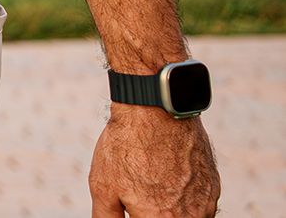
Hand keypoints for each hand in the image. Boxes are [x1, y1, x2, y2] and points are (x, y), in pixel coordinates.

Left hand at [88, 105, 218, 216]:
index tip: (134, 207)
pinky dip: (186, 200)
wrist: (154, 110)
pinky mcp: (214, 188)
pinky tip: (168, 181)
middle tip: (142, 194)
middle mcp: (190, 217)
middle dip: (153, 212)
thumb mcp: (103, 186)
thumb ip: (106, 217)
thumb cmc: (126, 147)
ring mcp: (206, 203)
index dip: (137, 214)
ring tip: (154, 185)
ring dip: (173, 211)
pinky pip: (201, 206)